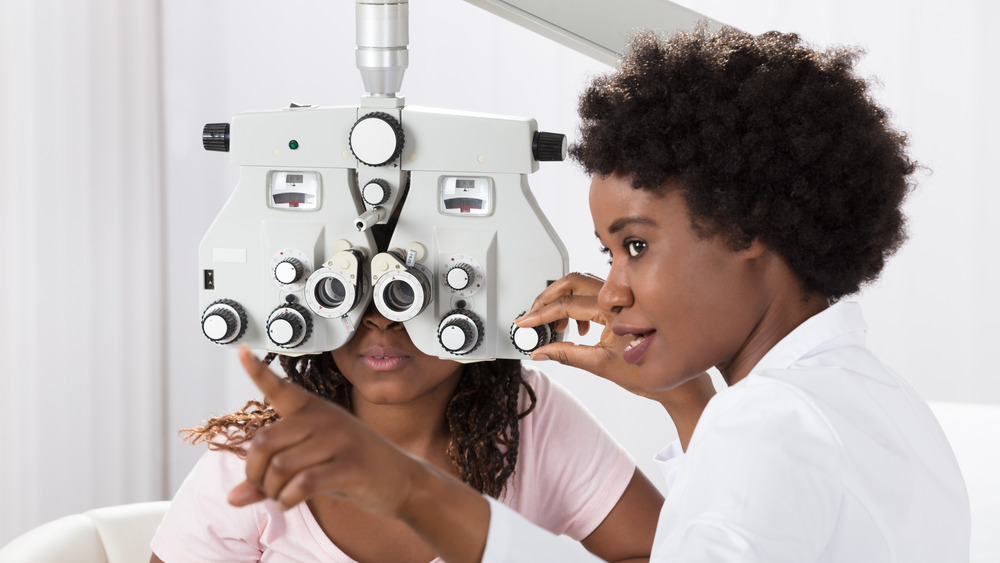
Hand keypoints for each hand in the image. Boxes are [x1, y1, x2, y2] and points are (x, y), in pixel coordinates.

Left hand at [227, 347, 421, 516]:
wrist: (401, 479)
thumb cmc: (351, 467)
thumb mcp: (311, 464)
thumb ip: (270, 476)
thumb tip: (233, 497)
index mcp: (313, 410)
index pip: (280, 387)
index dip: (258, 371)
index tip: (242, 351)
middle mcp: (324, 419)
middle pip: (263, 442)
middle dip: (255, 474)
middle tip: (265, 487)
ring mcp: (339, 441)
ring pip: (280, 467)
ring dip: (272, 491)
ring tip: (282, 497)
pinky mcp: (349, 466)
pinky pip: (302, 484)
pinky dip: (287, 499)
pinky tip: (290, 502)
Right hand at [517, 273, 715, 448]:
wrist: (676, 384)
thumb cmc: (648, 374)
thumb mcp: (600, 365)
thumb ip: (566, 354)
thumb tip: (541, 352)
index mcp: (614, 311)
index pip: (567, 305)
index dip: (541, 315)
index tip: (525, 322)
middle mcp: (620, 299)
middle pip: (572, 282)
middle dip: (547, 298)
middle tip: (532, 315)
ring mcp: (623, 299)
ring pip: (582, 286)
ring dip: (561, 301)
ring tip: (552, 325)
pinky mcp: (624, 305)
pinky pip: (594, 294)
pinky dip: (577, 306)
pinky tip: (577, 327)